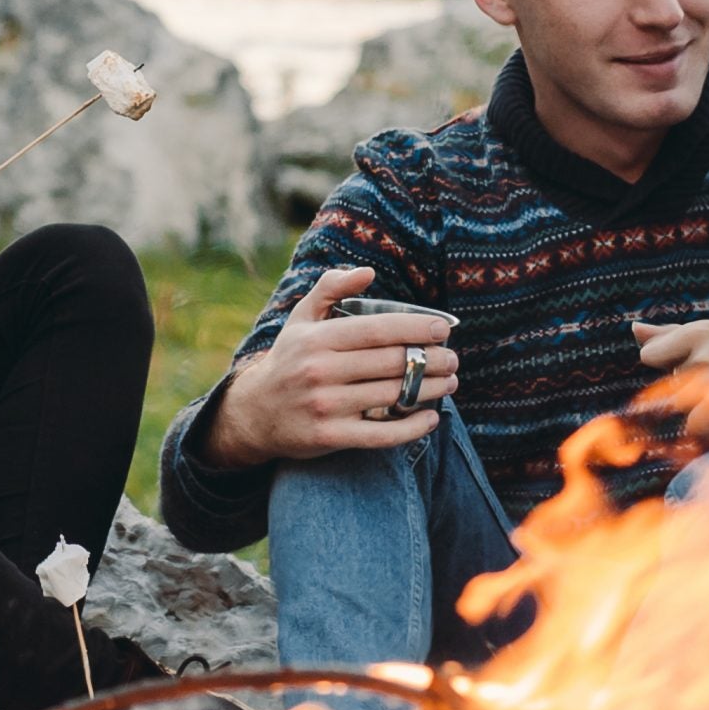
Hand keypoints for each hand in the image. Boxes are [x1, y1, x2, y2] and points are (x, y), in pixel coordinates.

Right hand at [204, 265, 458, 468]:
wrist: (255, 412)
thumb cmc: (289, 359)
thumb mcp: (301, 319)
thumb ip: (331, 288)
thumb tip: (368, 273)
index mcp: (316, 339)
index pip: (376, 329)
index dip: (415, 327)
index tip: (443, 328)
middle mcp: (319, 370)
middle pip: (390, 363)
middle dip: (432, 360)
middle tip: (453, 358)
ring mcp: (326, 405)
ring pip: (392, 396)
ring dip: (431, 389)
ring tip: (450, 381)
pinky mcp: (330, 436)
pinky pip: (382, 434)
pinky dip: (412, 427)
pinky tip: (432, 417)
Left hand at [634, 317, 708, 442]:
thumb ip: (672, 336)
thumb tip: (634, 329)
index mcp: (702, 331)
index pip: (651, 355)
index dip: (674, 367)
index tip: (708, 367)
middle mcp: (706, 351)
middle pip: (671, 388)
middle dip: (696, 394)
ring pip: (685, 410)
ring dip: (708, 414)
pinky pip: (698, 428)